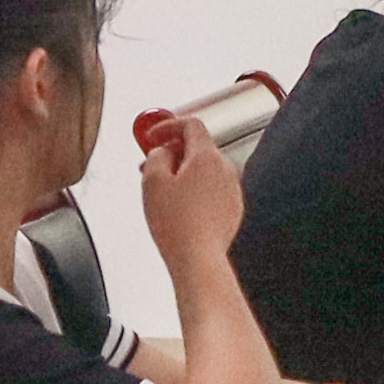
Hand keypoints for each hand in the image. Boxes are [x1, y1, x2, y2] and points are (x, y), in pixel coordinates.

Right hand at [134, 115, 245, 257]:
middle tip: (150, 163)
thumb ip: (154, 155)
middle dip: (172, 152)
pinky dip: (194, 191)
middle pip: (198, 148)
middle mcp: (225, 169)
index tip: (153, 134)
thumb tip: (160, 151)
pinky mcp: (233, 208)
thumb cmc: (178, 225)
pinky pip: (211, 190)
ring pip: (204, 170)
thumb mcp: (152, 181)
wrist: (198, 259)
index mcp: (207, 157)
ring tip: (161, 191)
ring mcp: (232, 190)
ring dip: (182, 173)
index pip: (191, 124)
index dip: (167, 125)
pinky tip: (178, 208)